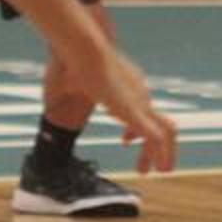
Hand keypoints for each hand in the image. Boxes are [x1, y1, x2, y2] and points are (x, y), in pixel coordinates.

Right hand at [69, 46, 178, 173]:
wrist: (86, 50)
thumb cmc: (76, 61)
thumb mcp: (75, 81)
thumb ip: (71, 91)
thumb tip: (56, 99)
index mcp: (130, 85)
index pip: (142, 109)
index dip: (135, 130)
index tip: (125, 141)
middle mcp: (140, 93)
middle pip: (160, 122)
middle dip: (157, 147)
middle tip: (149, 166)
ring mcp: (140, 103)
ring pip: (165, 133)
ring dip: (165, 154)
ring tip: (161, 171)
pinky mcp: (134, 112)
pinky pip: (155, 137)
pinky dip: (159, 154)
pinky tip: (156, 167)